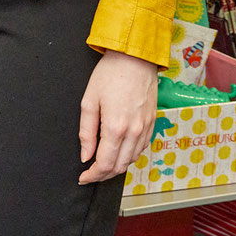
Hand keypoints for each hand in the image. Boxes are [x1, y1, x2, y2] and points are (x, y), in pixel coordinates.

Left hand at [79, 50, 159, 184]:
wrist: (135, 58)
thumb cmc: (109, 74)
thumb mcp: (89, 101)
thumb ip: (86, 132)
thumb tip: (86, 156)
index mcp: (116, 128)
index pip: (105, 164)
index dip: (92, 176)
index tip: (83, 178)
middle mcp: (134, 132)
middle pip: (120, 167)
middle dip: (103, 175)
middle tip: (90, 174)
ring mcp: (146, 128)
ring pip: (132, 160)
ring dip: (117, 167)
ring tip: (102, 165)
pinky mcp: (152, 123)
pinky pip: (141, 148)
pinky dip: (129, 156)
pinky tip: (118, 151)